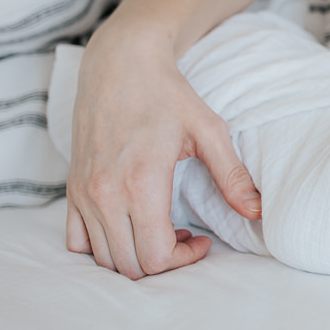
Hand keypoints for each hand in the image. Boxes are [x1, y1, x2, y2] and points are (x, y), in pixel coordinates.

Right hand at [65, 20, 260, 278]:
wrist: (120, 63)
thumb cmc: (168, 94)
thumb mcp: (209, 130)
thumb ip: (232, 175)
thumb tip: (257, 211)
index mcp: (141, 184)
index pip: (155, 256)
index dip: (184, 260)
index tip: (202, 240)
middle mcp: (105, 194)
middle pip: (129, 265)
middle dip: (163, 263)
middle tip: (186, 237)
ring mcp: (84, 193)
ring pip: (103, 258)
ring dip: (135, 257)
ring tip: (162, 230)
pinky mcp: (71, 188)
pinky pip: (76, 241)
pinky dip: (102, 247)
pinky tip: (129, 226)